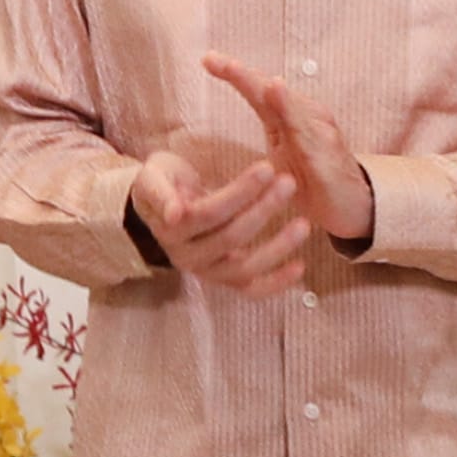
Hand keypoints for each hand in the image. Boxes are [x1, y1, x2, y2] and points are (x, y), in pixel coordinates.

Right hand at [130, 128, 306, 296]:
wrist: (163, 207)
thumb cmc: (163, 184)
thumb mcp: (153, 178)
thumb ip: (160, 193)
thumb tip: (174, 214)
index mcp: (170, 230)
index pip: (208, 213)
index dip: (239, 193)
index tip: (266, 168)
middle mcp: (186, 257)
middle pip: (230, 238)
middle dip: (263, 209)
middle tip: (288, 183)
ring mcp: (206, 271)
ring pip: (244, 268)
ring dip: (277, 248)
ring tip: (304, 225)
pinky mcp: (224, 279)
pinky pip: (250, 289)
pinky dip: (276, 282)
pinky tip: (299, 267)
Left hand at [202, 55, 375, 255]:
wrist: (350, 206)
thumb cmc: (314, 177)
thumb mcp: (284, 151)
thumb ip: (272, 126)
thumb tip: (247, 110)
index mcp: (291, 116)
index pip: (259, 91)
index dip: (235, 74)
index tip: (206, 59)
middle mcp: (306, 118)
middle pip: (271, 92)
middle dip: (243, 75)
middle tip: (215, 60)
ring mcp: (319, 135)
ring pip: (289, 108)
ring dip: (264, 89)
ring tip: (241, 72)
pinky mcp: (326, 159)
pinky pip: (307, 137)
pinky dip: (292, 117)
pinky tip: (279, 102)